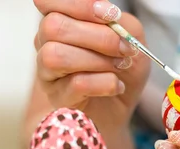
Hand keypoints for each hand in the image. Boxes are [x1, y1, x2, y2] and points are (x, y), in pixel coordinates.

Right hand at [33, 0, 149, 132]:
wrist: (121, 108)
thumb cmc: (122, 70)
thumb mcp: (132, 40)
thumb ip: (122, 23)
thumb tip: (109, 17)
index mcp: (62, 21)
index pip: (48, 1)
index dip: (79, 4)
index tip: (110, 15)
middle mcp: (46, 43)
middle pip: (53, 26)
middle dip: (98, 36)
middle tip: (124, 49)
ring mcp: (48, 72)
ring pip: (56, 55)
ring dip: (97, 60)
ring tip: (120, 67)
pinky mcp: (58, 98)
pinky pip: (75, 84)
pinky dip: (104, 83)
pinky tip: (116, 86)